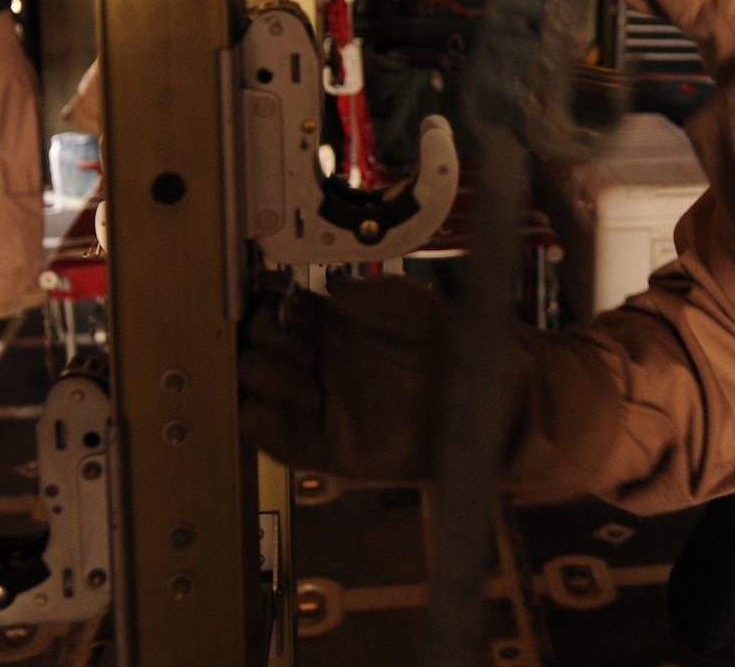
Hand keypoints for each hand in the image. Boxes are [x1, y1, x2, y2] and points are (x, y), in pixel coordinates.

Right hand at [239, 277, 452, 481]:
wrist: (477, 397)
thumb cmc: (450, 346)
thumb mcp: (408, 302)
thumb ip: (361, 293)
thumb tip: (320, 289)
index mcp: (333, 326)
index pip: (274, 315)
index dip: (270, 310)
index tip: (283, 309)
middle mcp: (320, 364)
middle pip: (258, 350)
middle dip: (266, 343)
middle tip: (300, 347)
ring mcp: (320, 405)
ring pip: (257, 391)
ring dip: (267, 380)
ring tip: (304, 381)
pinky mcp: (325, 445)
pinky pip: (275, 439)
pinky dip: (261, 424)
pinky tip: (272, 410)